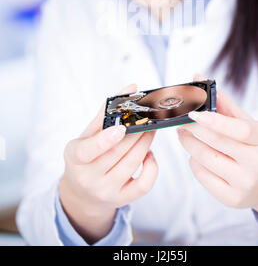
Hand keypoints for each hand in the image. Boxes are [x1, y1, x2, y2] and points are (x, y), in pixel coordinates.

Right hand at [59, 83, 157, 243]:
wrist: (83, 192)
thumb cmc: (87, 155)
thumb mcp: (88, 134)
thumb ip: (107, 110)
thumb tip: (131, 88)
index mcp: (75, 158)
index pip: (87, 151)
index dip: (105, 140)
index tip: (121, 128)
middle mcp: (88, 178)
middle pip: (117, 153)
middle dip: (136, 132)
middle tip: (148, 117)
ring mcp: (105, 192)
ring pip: (132, 164)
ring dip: (145, 142)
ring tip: (151, 129)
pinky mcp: (122, 200)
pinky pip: (143, 184)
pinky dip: (152, 166)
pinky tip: (149, 153)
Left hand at [177, 75, 257, 233]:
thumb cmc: (255, 146)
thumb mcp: (246, 122)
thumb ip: (222, 101)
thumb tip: (198, 76)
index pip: (238, 129)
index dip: (214, 120)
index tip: (193, 113)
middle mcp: (256, 163)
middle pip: (216, 142)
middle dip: (192, 129)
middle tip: (179, 120)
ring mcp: (244, 183)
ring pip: (204, 159)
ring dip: (188, 144)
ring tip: (183, 134)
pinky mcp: (231, 198)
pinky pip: (202, 176)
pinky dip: (194, 162)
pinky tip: (196, 154)